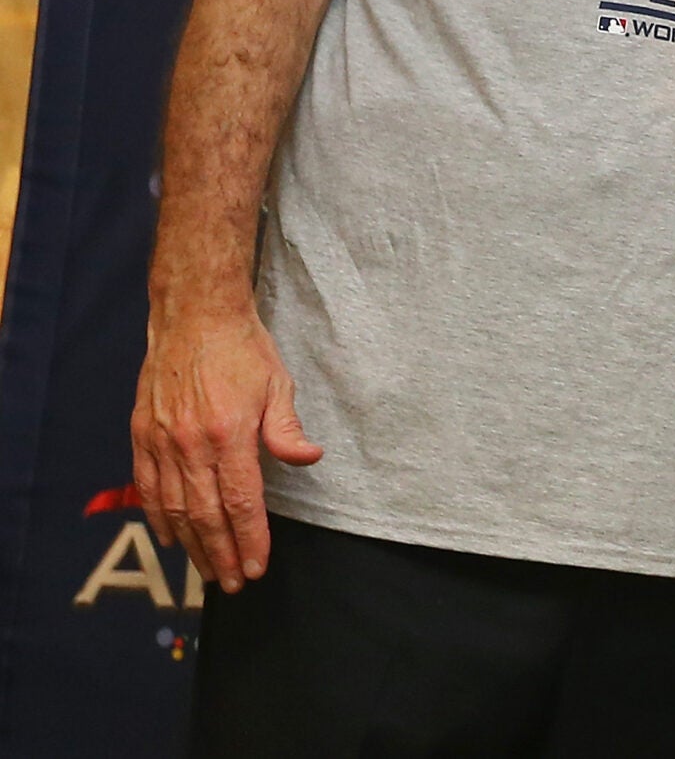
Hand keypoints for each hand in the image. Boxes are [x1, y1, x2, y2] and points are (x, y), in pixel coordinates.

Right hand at [130, 305, 322, 594]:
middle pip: (206, 515)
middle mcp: (189, 444)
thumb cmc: (242, 349)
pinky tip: (171, 537)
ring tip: (208, 570)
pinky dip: (158, 517)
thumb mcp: (278, 384)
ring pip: (174, 508)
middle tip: (234, 583)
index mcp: (228, 434)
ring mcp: (160, 441)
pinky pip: (147, 488)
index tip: (257, 566)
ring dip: (192, 545)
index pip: (241, 502)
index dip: (249, 539)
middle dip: (221, 554)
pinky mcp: (141, 435)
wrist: (193, 316)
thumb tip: (309, 459)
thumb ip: (287, 430)